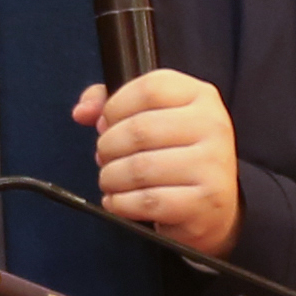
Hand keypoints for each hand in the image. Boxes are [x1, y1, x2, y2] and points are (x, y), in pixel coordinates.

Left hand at [71, 69, 242, 257]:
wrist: (213, 207)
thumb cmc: (176, 157)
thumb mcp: (153, 118)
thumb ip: (114, 104)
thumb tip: (82, 111)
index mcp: (200, 96)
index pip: (149, 88)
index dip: (115, 106)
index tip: (106, 123)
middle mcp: (213, 125)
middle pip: (140, 129)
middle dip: (108, 147)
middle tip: (104, 158)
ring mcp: (213, 165)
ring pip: (140, 168)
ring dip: (111, 177)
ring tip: (110, 181)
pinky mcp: (206, 201)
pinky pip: (148, 201)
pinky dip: (121, 203)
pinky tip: (118, 201)